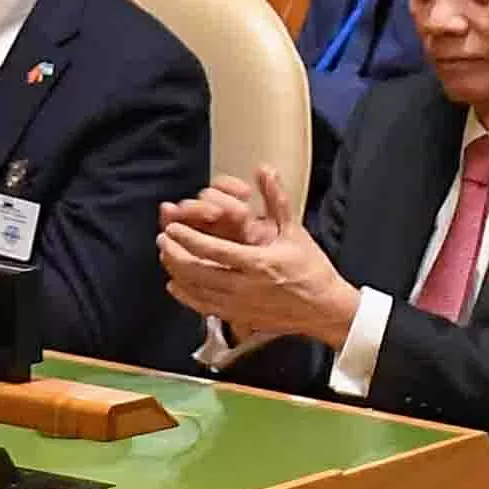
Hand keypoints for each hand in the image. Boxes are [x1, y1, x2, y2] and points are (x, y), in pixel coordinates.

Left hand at [159, 164, 358, 348]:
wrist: (325, 308)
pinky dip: (187, 297)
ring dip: (178, 273)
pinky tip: (176, 286)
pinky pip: (205, 308)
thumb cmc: (311, 269)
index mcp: (259, 263)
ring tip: (165, 256)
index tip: (173, 228)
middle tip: (163, 238)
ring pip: (198, 291)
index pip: (213, 251)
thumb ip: (276, 199)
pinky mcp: (240, 318)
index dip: (189, 238)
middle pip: (198, 272)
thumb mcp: (294, 230)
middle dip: (176, 254)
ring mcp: (241, 306)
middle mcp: (246, 287)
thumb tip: (265, 169)